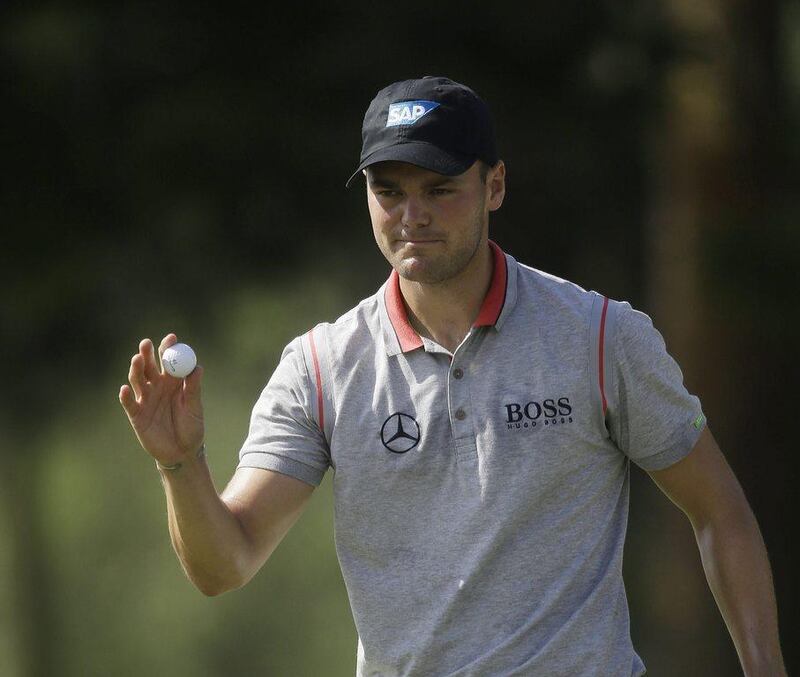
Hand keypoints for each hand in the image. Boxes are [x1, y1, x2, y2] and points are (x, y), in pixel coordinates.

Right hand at [119, 334, 204, 466]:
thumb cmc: (192, 427)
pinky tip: (124, 389)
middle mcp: (157, 387)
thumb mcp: (195, 407)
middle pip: (149, 367)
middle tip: (146, 343)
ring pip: (137, 381)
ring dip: (136, 369)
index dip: (168, 348)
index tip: (171, 338)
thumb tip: (197, 368)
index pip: (169, 361)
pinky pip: (129, 404)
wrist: (183, 452)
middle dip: (147, 354)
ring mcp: (146, 400)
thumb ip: (194, 388)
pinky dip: (125, 396)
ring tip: (137, 359)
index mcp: (174, 382)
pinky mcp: (136, 415)